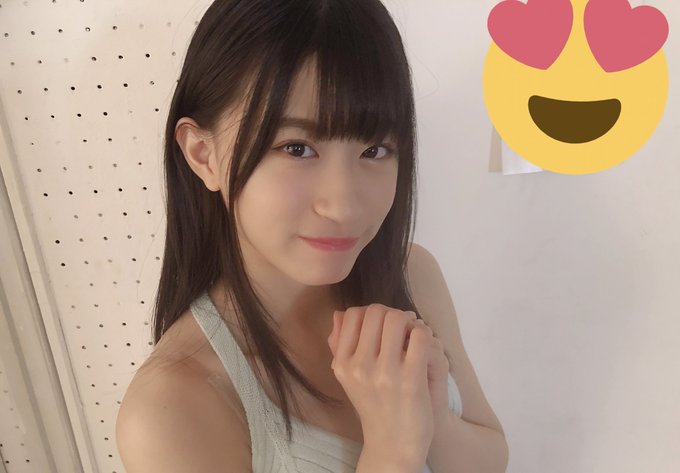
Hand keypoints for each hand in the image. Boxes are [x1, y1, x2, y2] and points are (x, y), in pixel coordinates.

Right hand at [328, 306, 451, 430]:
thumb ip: (340, 344)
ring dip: (408, 321)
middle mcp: (359, 367)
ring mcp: (385, 373)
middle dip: (391, 314)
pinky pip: (419, 335)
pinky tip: (422, 346)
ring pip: (397, 319)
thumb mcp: (349, 376)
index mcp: (342, 364)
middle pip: (375, 312)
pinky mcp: (411, 379)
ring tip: (412, 334)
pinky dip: (423, 333)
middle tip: (401, 326)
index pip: (352, 315)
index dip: (370, 312)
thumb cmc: (374, 405)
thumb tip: (339, 314)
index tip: (381, 325)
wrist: (393, 444)